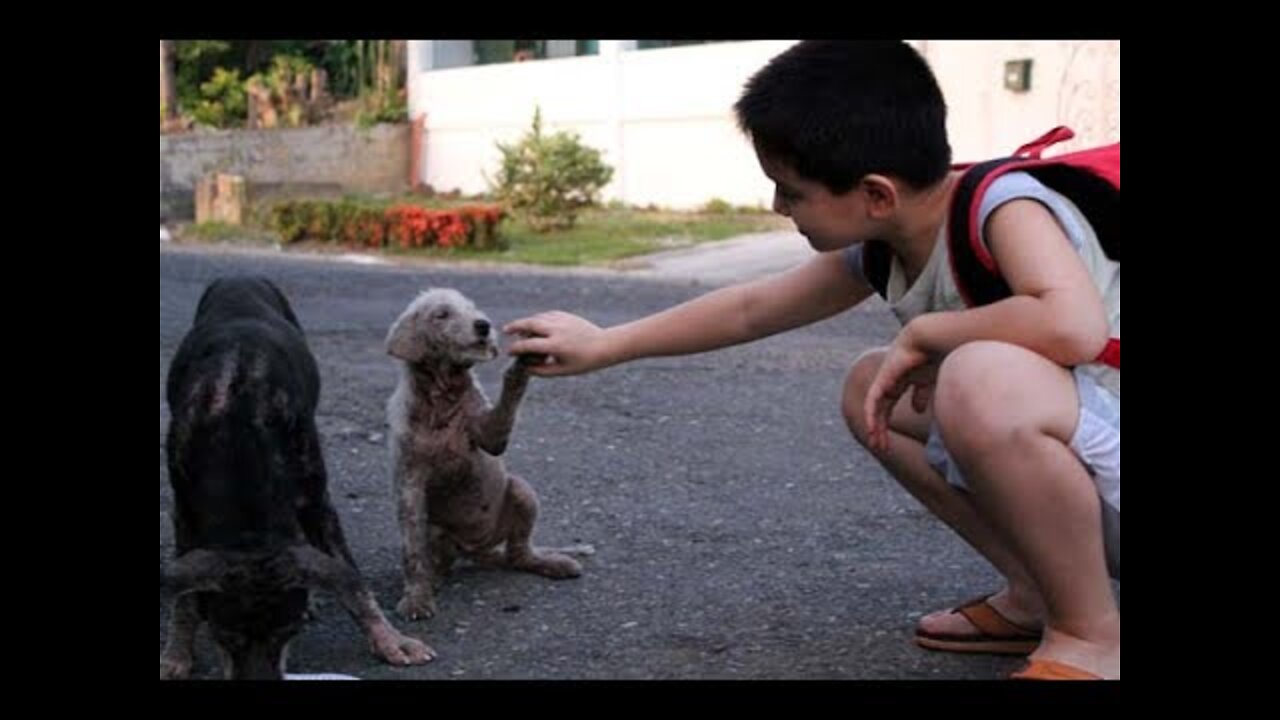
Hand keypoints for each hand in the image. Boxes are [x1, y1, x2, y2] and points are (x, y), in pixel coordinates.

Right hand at [503, 312, 613, 376]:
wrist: (604, 345)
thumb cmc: (583, 362)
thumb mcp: (562, 371)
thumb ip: (541, 371)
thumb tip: (524, 368)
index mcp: (555, 345)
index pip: (528, 345)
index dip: (515, 349)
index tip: (509, 352)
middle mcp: (556, 330)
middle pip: (529, 324)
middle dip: (515, 326)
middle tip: (505, 331)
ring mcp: (561, 320)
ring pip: (537, 317)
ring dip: (526, 322)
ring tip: (518, 329)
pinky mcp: (565, 315)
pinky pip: (546, 315)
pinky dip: (538, 319)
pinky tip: (534, 325)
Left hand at [864, 330, 935, 453]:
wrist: (929, 339)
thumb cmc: (933, 355)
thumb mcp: (928, 381)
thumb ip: (921, 394)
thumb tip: (917, 410)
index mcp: (899, 381)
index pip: (888, 405)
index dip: (887, 422)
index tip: (889, 441)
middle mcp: (888, 382)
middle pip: (880, 410)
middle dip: (880, 429)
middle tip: (880, 448)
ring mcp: (884, 380)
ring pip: (874, 408)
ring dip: (875, 426)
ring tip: (876, 442)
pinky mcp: (883, 379)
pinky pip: (873, 401)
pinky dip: (872, 415)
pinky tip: (873, 428)